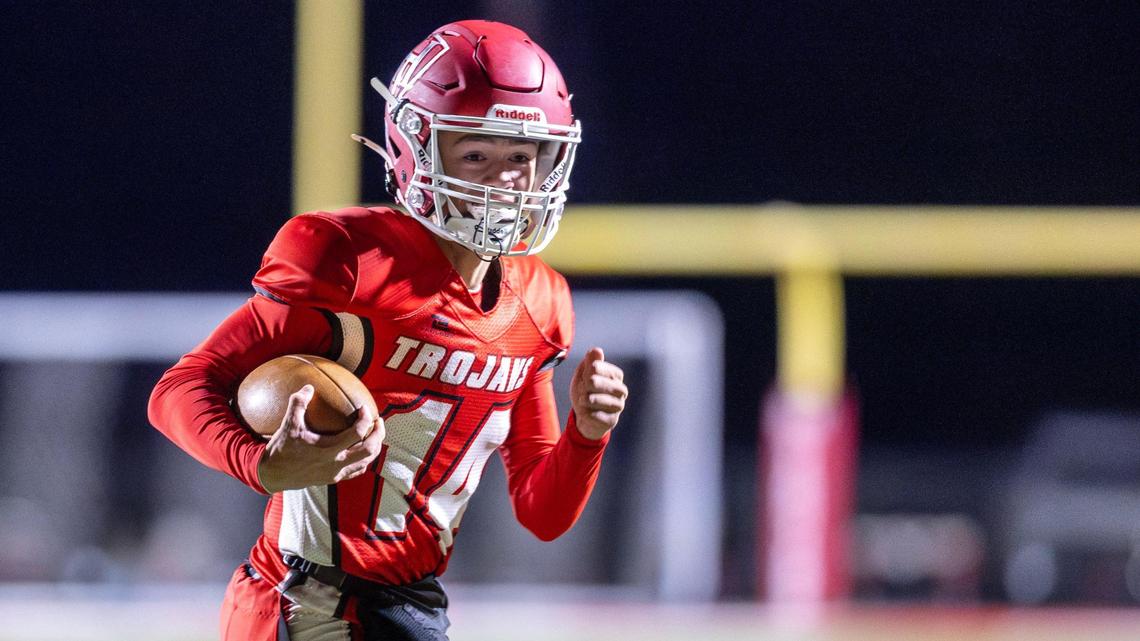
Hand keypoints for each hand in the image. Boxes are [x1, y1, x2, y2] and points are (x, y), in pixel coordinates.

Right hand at [257, 385, 384, 492]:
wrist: (273, 475)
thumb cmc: (281, 449)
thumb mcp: (288, 425)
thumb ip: (298, 404)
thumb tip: (309, 387)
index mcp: (329, 450)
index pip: (357, 433)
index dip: (366, 419)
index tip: (364, 408)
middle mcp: (337, 464)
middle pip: (370, 450)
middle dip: (378, 434)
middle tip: (379, 421)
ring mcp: (337, 473)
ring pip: (366, 462)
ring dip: (374, 447)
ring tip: (374, 433)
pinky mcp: (333, 479)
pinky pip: (356, 470)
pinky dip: (363, 459)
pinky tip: (361, 449)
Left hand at [569, 347, 627, 439]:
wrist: (584, 416)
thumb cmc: (585, 391)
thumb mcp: (583, 375)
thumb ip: (589, 362)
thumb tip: (597, 350)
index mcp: (616, 375)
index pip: (603, 369)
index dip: (591, 371)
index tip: (585, 375)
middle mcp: (621, 390)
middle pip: (605, 384)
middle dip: (590, 385)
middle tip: (583, 388)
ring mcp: (618, 406)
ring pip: (605, 401)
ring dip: (590, 400)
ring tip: (582, 400)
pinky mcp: (612, 420)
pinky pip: (601, 417)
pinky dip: (590, 414)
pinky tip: (585, 412)